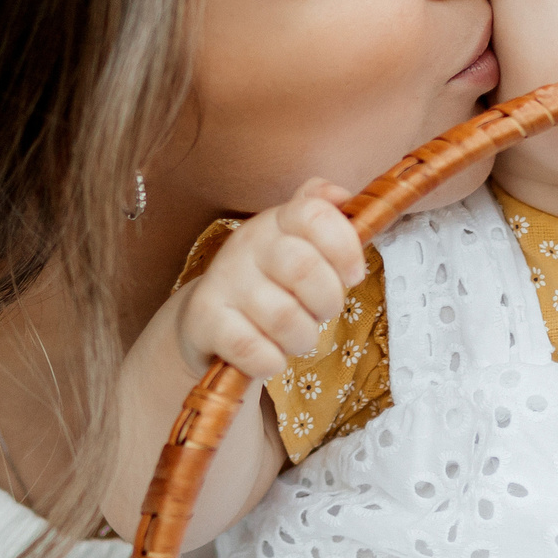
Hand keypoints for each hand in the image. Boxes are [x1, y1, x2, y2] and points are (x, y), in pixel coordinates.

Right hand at [176, 179, 365, 380]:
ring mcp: (223, 280)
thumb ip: (324, 218)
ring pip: (283, 316)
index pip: (314, 214)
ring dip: (302, 337)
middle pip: (303, 266)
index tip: (353, 275)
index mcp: (277, 221)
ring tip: (296, 337)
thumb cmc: (272, 286)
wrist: (209, 323)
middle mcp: (246, 244)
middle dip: (327, 301)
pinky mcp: (205, 319)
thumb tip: (342, 196)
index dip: (345, 247)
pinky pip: (252, 347)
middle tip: (322, 312)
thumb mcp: (298, 247)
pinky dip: (271, 360)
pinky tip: (269, 357)